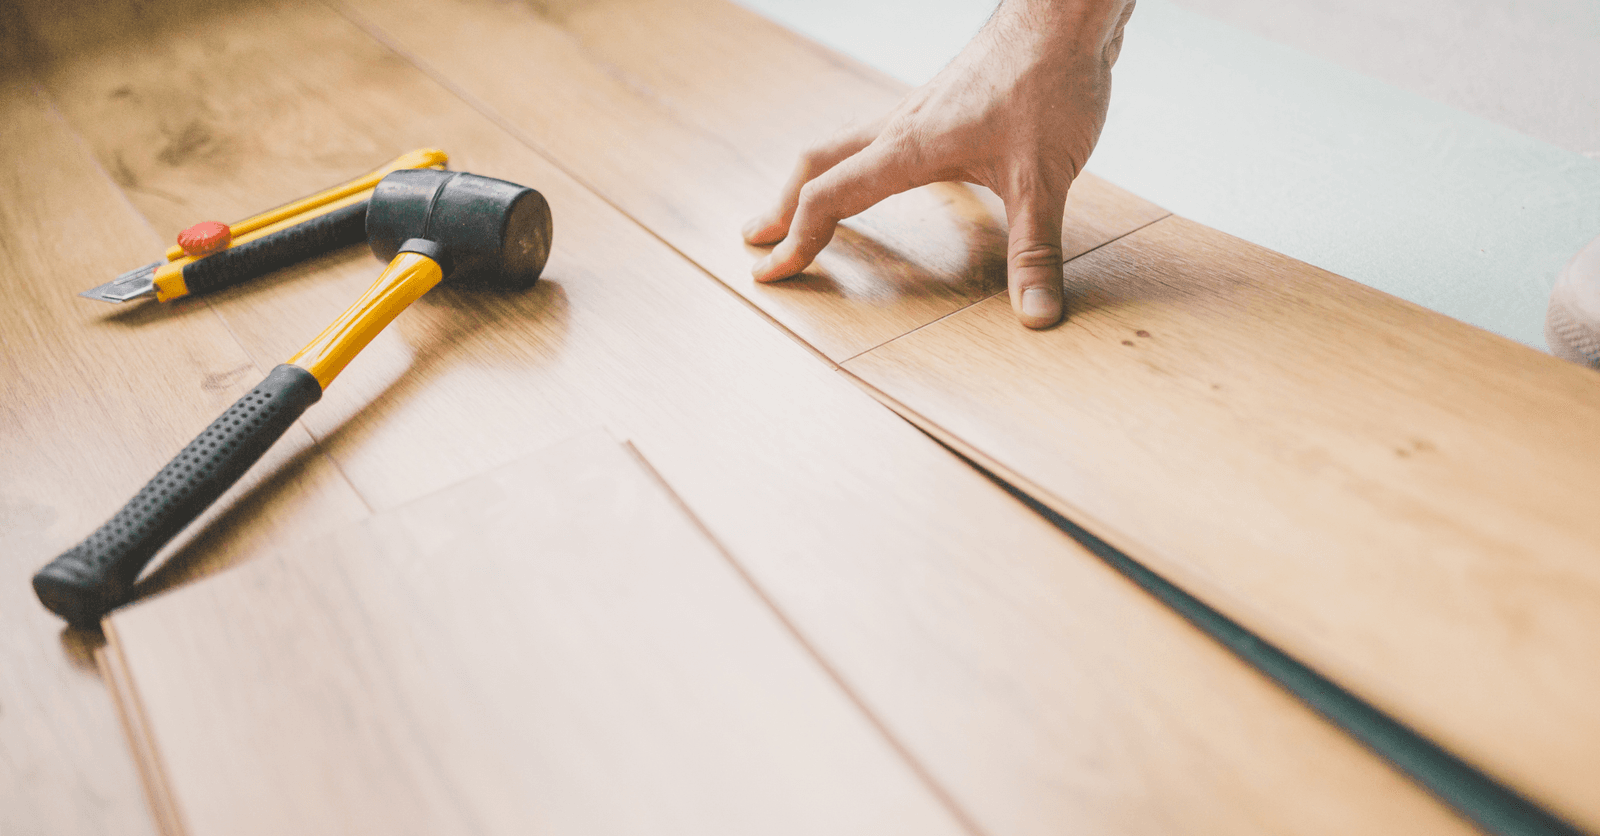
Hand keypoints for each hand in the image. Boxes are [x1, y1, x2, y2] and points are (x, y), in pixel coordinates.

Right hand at [743, 0, 1135, 328]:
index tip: (771, 274)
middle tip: (758, 238)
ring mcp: (918, 111)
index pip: (827, 199)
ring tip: (804, 211)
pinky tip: (884, 178)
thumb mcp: (1045, 179)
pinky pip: (880, 137)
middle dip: (783, 207)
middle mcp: (900, 127)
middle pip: (817, 165)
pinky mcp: (942, 103)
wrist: (1065, 16)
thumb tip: (1038, 316)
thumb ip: (1036, 251)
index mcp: (907, 148)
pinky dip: (860, 165)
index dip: (796, 242)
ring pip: (844, 147)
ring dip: (816, 182)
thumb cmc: (1050, 82)